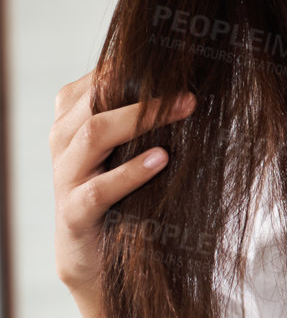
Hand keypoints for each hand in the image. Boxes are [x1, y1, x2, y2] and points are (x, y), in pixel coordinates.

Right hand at [50, 67, 195, 295]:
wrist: (97, 261)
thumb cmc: (120, 192)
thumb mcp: (128, 147)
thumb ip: (142, 114)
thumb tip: (191, 79)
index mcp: (72, 117)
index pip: (99, 77)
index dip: (134, 64)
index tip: (178, 57)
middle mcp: (63, 141)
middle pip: (96, 98)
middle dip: (143, 87)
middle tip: (190, 85)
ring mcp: (66, 177)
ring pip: (93, 133)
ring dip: (141, 118)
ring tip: (184, 108)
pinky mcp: (74, 213)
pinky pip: (98, 189)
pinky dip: (131, 172)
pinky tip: (162, 159)